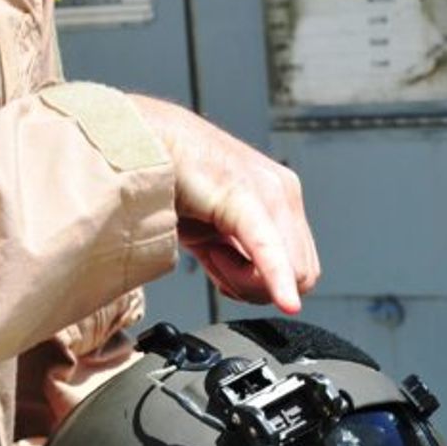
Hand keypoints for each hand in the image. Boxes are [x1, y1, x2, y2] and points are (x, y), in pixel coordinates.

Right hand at [128, 95, 319, 313]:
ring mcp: (270, 191)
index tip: (221, 272)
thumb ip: (235, 258)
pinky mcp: (245, 196)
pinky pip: (271, 249)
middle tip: (214, 264)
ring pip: (292, 273)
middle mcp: (282, 192)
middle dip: (258, 288)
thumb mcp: (211, 230)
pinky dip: (278, 279)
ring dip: (245, 280)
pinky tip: (285, 303)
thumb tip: (246, 289)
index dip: (263, 287)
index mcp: (279, 199)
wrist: (144, 142)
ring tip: (209, 250)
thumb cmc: (171, 182)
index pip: (299, 268)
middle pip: (302, 276)